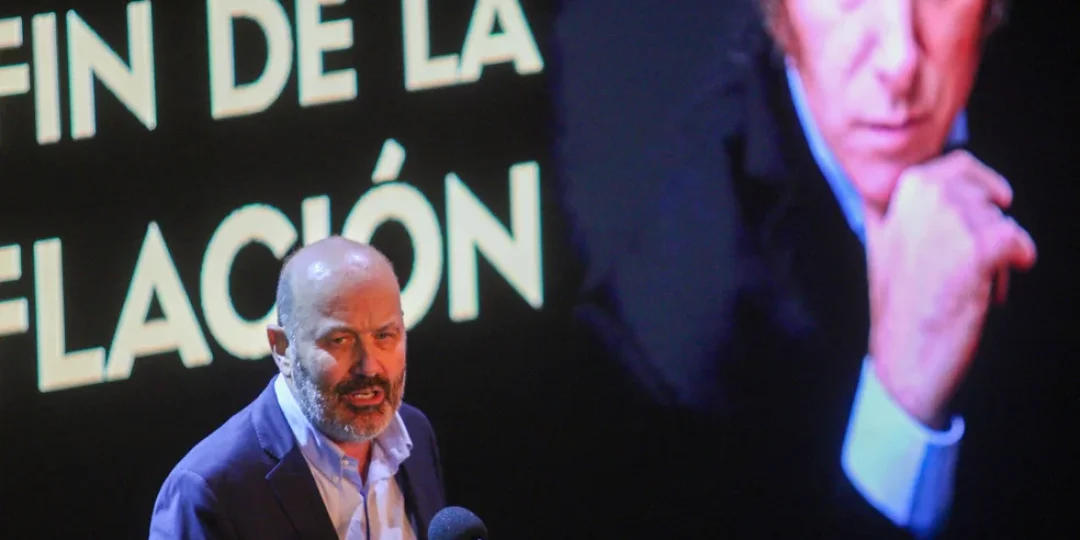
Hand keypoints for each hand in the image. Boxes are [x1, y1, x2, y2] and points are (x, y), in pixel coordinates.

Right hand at [865, 150, 1036, 428]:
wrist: (905, 354)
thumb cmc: (899, 306)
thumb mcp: (881, 245)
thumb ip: (893, 209)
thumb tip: (909, 182)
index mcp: (900, 191)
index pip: (958, 164)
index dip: (982, 185)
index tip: (996, 201)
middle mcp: (924, 195)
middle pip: (986, 192)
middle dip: (990, 222)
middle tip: (979, 258)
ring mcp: (951, 218)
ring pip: (1002, 219)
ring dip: (999, 250)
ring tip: (975, 282)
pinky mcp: (977, 246)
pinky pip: (1017, 240)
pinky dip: (1016, 262)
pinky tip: (995, 287)